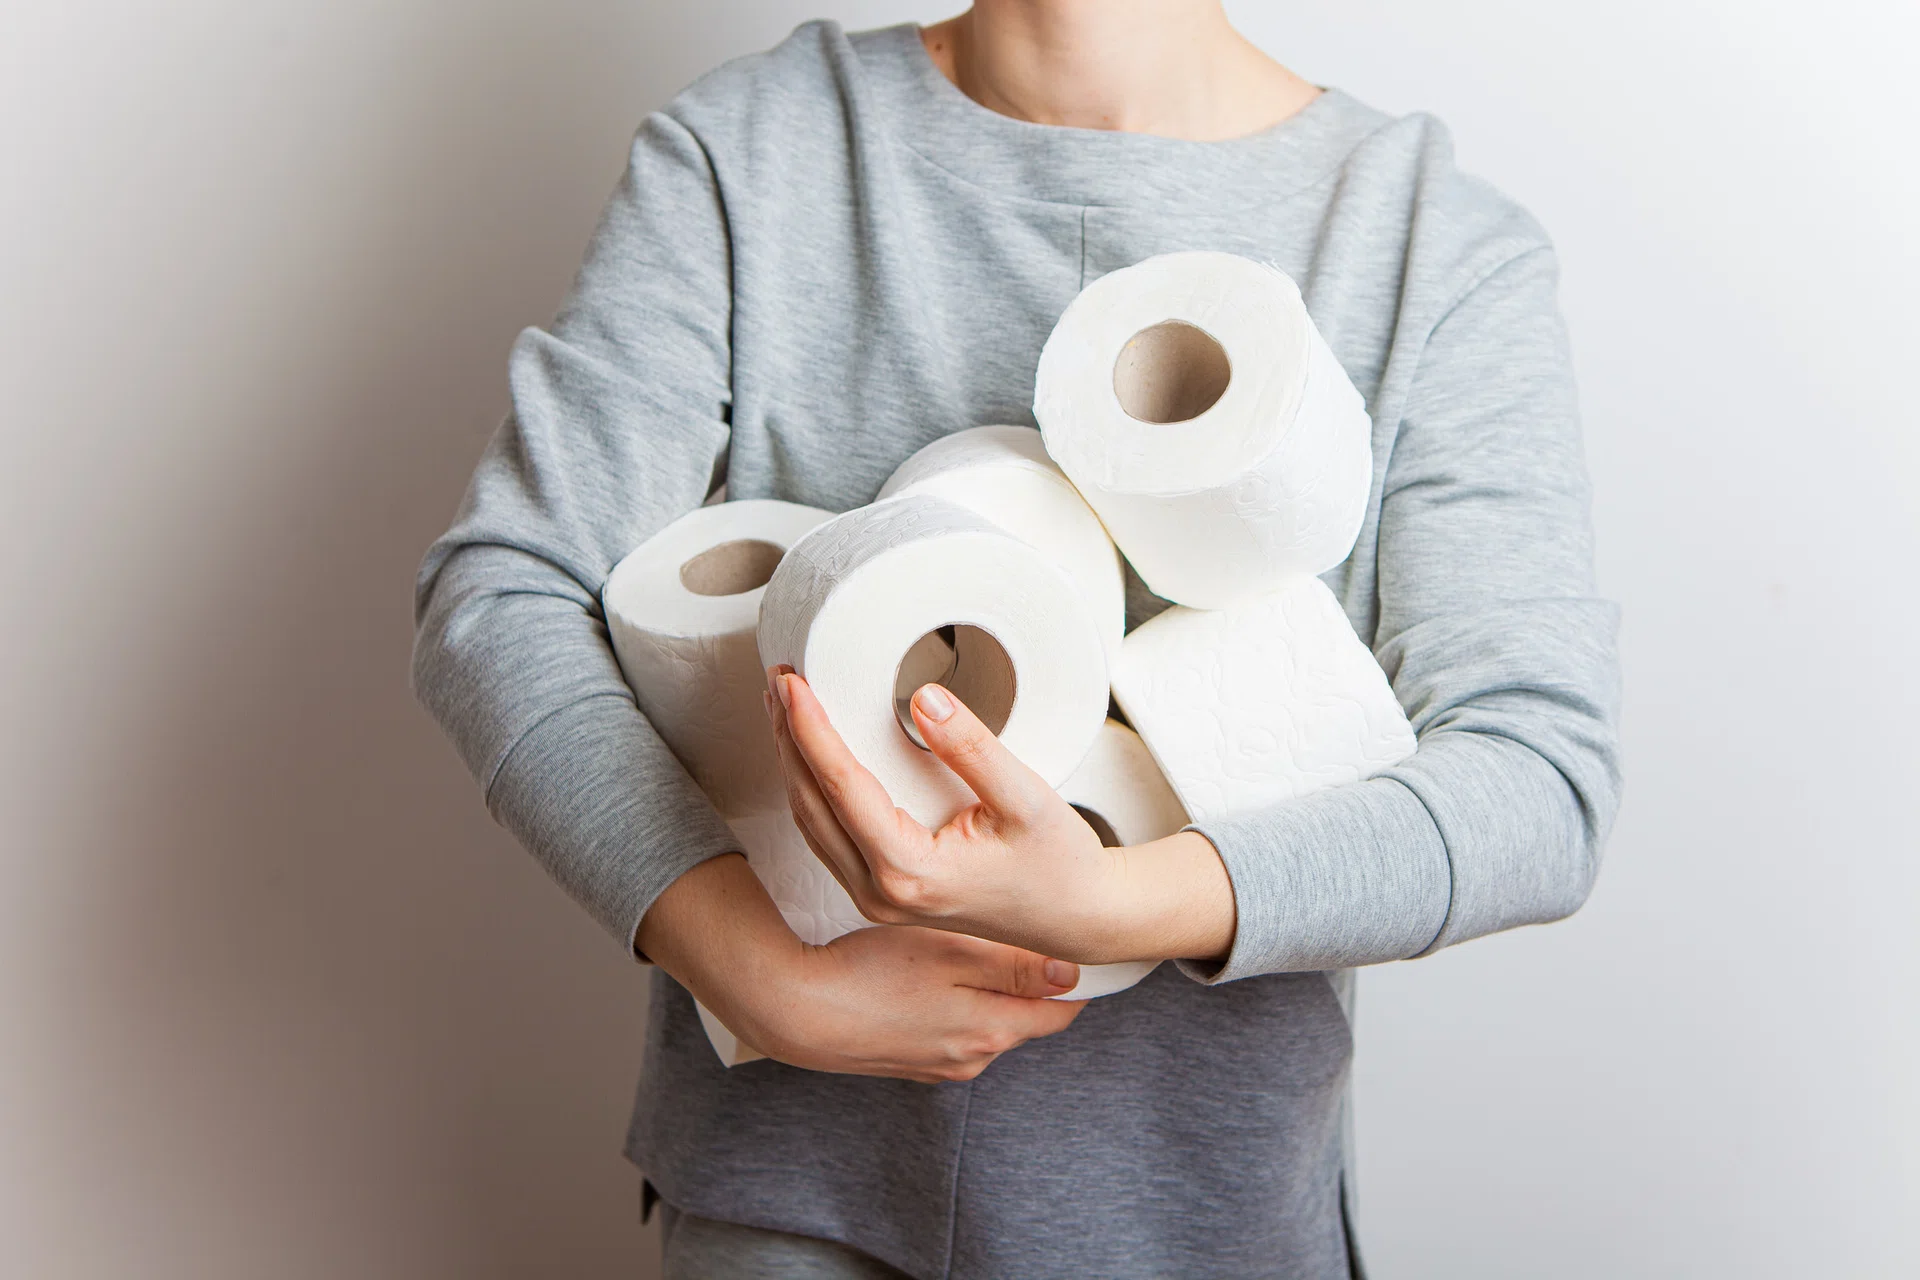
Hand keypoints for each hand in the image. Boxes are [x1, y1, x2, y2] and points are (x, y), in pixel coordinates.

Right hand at [635, 855, 1085, 1082]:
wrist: (797, 1010)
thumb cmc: (871, 972)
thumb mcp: (952, 955)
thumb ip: (1015, 968)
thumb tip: (1071, 976)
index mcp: (993, 1031)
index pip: (1062, 1010)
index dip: (1071, 974)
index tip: (1068, 941)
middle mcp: (972, 1057)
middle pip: (1024, 1014)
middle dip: (1027, 979)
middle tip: (1012, 933)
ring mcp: (938, 1064)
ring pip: (984, 1020)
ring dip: (984, 990)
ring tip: (963, 949)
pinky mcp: (907, 1061)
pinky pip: (947, 1029)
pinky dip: (948, 1004)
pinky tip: (923, 976)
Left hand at [764, 665, 1234, 965]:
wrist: (1077, 917)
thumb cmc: (1059, 862)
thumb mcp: (1026, 797)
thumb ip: (972, 748)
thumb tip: (922, 698)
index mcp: (910, 872)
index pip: (841, 786)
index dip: (810, 728)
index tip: (793, 682)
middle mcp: (881, 893)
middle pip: (811, 804)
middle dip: (789, 738)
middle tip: (780, 680)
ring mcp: (877, 900)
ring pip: (812, 823)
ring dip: (794, 762)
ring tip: (787, 706)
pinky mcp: (882, 895)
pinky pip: (828, 837)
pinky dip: (813, 789)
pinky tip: (812, 754)